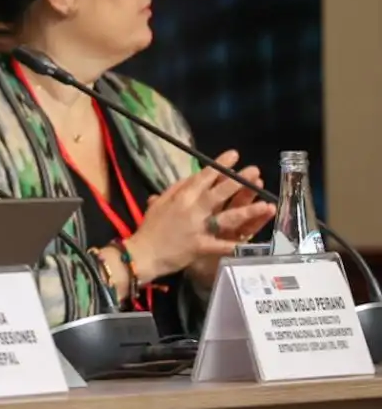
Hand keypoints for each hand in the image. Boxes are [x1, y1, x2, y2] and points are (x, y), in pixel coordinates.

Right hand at [126, 150, 274, 281]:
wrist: (142, 254)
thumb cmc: (150, 228)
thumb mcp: (159, 203)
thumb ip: (176, 190)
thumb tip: (192, 179)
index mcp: (181, 197)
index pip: (203, 177)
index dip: (220, 165)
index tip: (234, 155)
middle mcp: (191, 209)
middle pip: (218, 193)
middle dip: (238, 181)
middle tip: (255, 171)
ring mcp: (197, 228)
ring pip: (226, 218)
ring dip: (248, 211)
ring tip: (266, 205)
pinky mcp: (201, 247)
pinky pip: (222, 245)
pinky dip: (236, 245)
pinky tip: (253, 243)